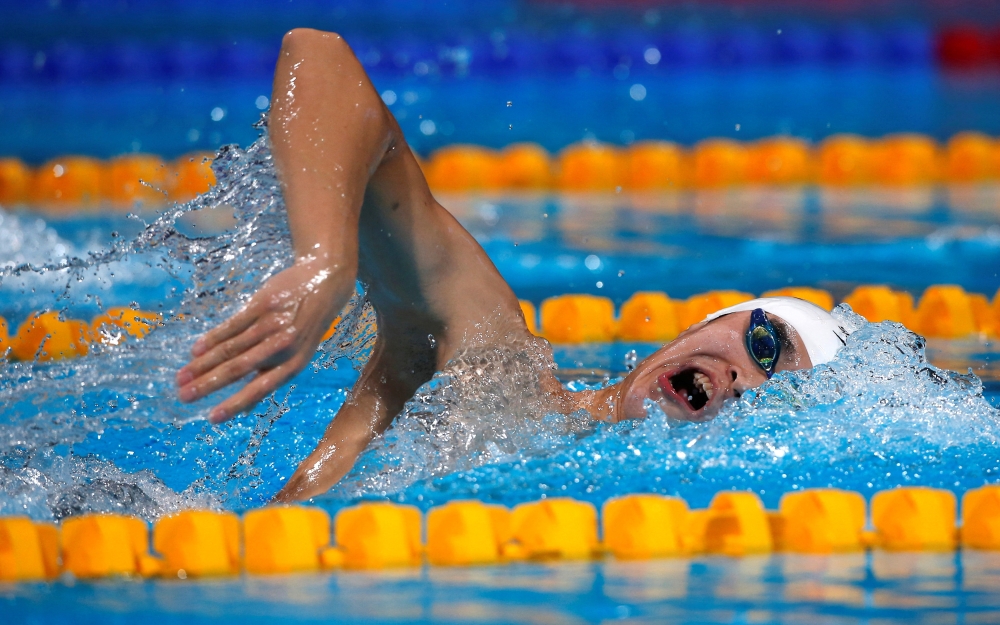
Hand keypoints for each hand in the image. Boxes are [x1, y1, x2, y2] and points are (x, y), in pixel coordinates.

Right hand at [175, 257, 354, 422]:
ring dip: (202, 365)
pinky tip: (195, 350)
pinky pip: (231, 325)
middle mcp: (283, 346)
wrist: (325, 280)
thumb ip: (272, 375)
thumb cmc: (307, 324)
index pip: (260, 389)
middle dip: (208, 385)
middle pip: (239, 369)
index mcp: (294, 364)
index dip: (235, 405)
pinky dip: (211, 339)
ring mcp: (271, 324)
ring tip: (181, 377)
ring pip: (230, 348)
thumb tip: (245, 409)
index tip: (212, 418)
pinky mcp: (262, 304)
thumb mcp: (300, 353)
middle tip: (183, 396)